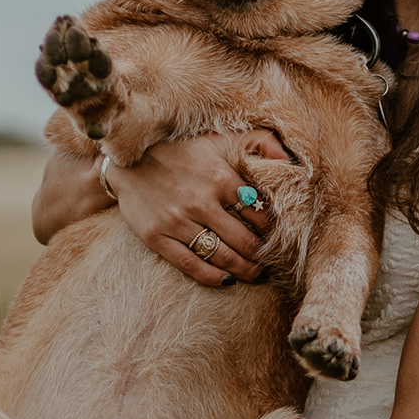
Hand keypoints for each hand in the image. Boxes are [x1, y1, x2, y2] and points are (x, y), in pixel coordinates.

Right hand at [108, 130, 291, 285]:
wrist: (127, 161)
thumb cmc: (180, 151)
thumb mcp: (219, 139)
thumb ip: (259, 142)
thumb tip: (290, 160)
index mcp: (220, 177)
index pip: (260, 214)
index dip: (273, 230)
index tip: (279, 237)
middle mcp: (200, 201)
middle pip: (245, 241)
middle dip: (262, 256)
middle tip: (270, 261)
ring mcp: (177, 221)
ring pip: (222, 257)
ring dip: (244, 270)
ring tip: (254, 273)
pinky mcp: (157, 237)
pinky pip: (191, 265)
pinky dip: (213, 277)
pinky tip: (227, 280)